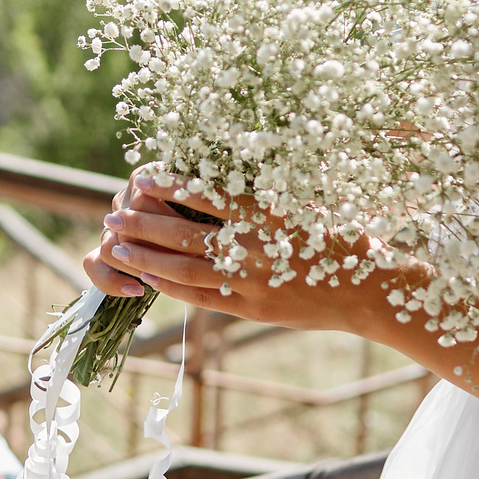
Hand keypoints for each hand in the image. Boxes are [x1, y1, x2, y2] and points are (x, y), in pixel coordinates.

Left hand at [96, 171, 403, 337]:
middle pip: (183, 235)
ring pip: (183, 269)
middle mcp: (253, 247)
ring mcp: (250, 281)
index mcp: (268, 213)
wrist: (367, 291)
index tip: (143, 177)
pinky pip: (200, 296)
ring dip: (146, 256)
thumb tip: (223, 170)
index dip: (170, 186)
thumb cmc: (341, 238)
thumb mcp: (304, 203)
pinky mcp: (250, 308)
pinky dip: (170, 286)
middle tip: (112, 214)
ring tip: (117, 245)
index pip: (206, 195)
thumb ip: (264, 193)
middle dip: (143, 224)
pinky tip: (148, 277)